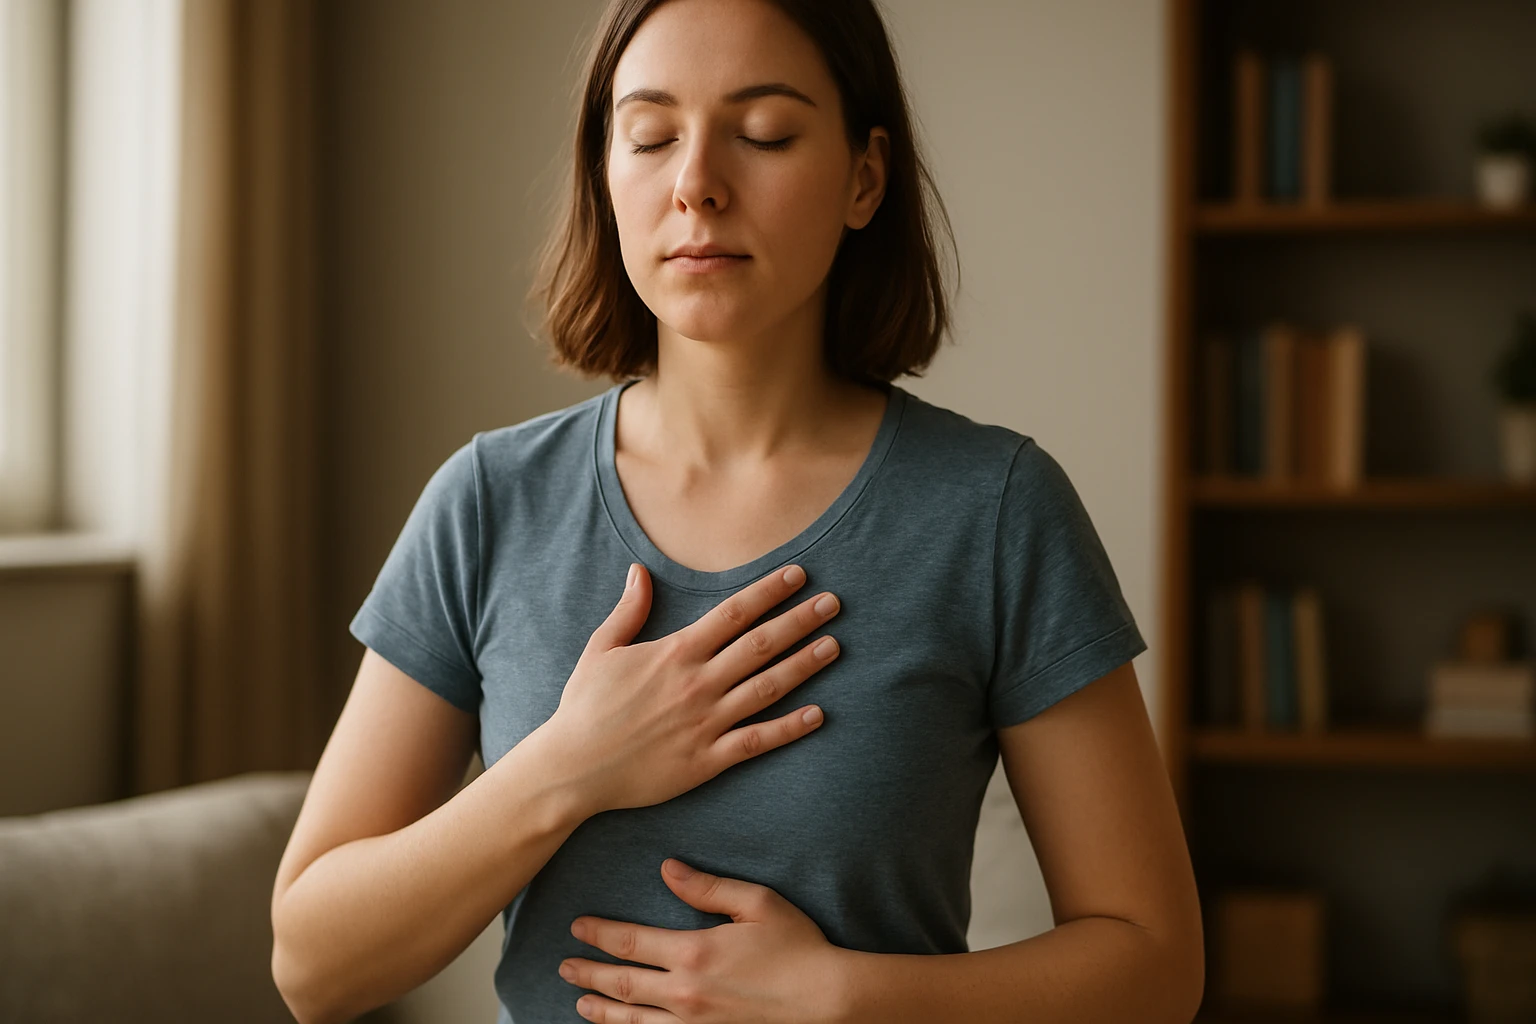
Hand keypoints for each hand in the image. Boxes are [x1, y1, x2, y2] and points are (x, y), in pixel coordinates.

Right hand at [540, 562, 841, 814]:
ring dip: (804, 665)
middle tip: (834, 603)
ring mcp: (705, 722)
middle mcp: (696, 683)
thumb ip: (628, 611)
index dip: (769, 591)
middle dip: (800, 621)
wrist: (572, 767)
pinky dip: (789, 728)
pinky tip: (818, 715)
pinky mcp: (706, 760)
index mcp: (675, 652)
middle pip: (761, 645)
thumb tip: (639, 571)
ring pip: (767, 688)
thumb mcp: (601, 649)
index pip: (733, 613)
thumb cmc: (584, 707)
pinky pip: (757, 741)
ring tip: (834, 646)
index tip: (799, 576)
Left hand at [559, 859, 848, 1023]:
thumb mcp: (757, 903)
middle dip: (589, 973)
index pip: (630, 942)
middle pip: (622, 983)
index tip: (577, 926)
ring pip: (634, 1020)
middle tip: (565, 965)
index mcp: (695, 953)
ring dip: (602, 1010)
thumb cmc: (797, 947)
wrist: (827, 1001)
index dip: (599, 934)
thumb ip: (707, 888)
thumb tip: (668, 868)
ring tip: (581, 1001)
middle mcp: (686, 993)